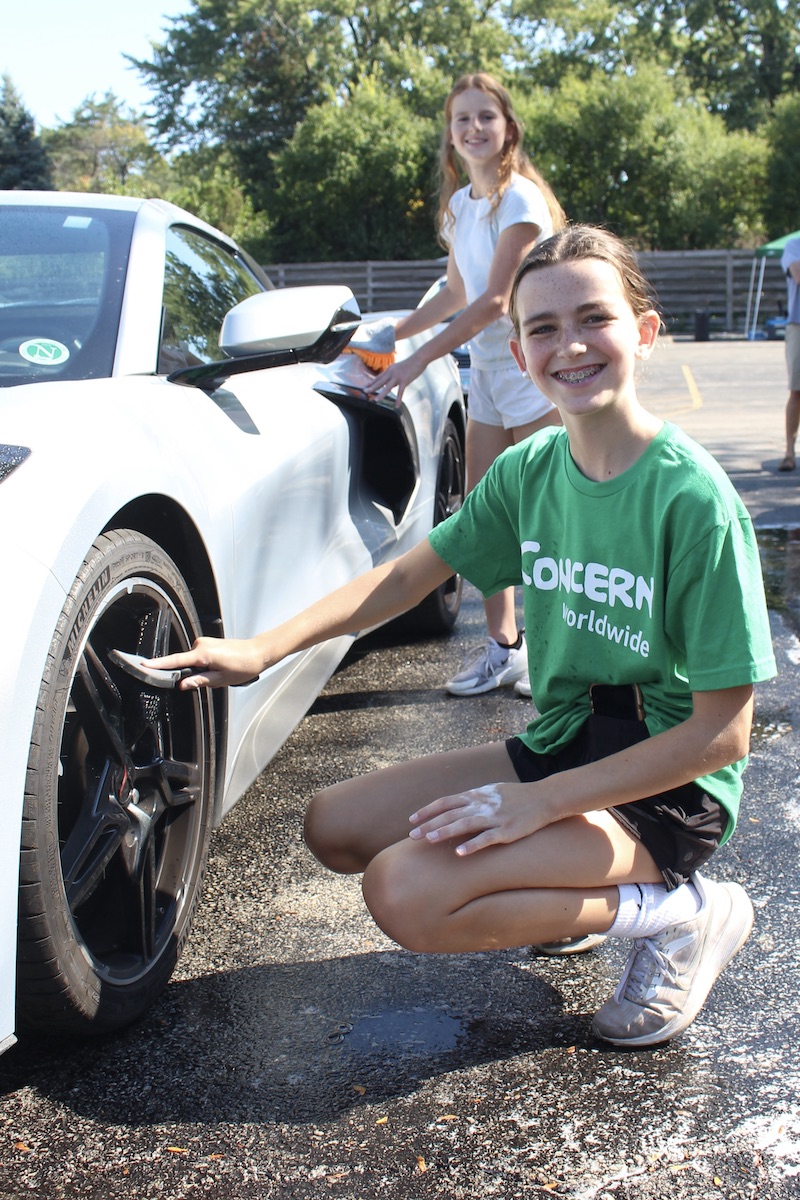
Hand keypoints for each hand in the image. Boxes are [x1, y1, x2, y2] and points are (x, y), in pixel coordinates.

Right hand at [144, 636, 264, 689]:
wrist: (258, 653)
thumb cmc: (244, 666)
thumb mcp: (221, 679)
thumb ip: (199, 681)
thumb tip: (183, 684)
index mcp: (203, 654)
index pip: (176, 661)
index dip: (159, 664)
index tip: (145, 664)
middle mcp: (201, 645)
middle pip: (184, 663)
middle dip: (191, 674)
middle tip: (212, 680)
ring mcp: (204, 642)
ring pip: (192, 661)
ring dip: (200, 670)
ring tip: (221, 673)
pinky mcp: (208, 644)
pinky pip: (198, 657)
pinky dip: (203, 665)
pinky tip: (219, 668)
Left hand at [366, 352, 423, 403]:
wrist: (419, 359)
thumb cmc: (410, 363)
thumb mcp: (399, 368)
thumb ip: (394, 376)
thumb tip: (390, 384)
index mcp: (390, 369)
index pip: (379, 377)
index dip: (371, 382)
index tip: (365, 386)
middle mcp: (391, 372)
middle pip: (380, 382)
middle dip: (372, 387)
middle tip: (364, 392)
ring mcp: (398, 376)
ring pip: (387, 387)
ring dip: (381, 394)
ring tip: (375, 400)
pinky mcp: (405, 380)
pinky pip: (400, 391)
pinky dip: (398, 399)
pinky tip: (396, 405)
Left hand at [408, 782, 554, 855]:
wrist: (544, 798)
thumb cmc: (516, 796)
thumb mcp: (491, 791)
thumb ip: (473, 799)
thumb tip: (454, 807)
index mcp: (477, 795)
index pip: (446, 802)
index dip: (428, 810)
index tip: (412, 820)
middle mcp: (482, 804)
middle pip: (450, 814)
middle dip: (429, 824)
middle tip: (412, 836)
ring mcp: (494, 817)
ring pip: (465, 824)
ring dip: (446, 831)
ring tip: (429, 839)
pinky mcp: (507, 830)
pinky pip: (487, 838)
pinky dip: (472, 845)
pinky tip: (459, 853)